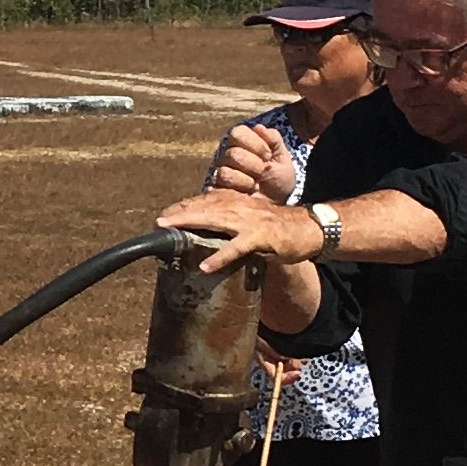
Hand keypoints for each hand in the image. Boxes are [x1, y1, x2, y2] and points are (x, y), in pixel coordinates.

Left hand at [154, 188, 317, 276]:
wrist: (307, 227)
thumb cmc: (276, 225)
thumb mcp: (249, 216)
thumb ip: (229, 217)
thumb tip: (205, 222)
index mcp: (236, 201)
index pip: (204, 200)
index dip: (183, 207)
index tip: (164, 216)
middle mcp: (239, 206)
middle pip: (203, 207)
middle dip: (179, 214)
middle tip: (158, 222)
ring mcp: (249, 221)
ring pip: (214, 220)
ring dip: (190, 224)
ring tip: (169, 231)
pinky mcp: (260, 238)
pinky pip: (236, 248)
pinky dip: (220, 257)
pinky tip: (205, 266)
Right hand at [205, 121, 301, 202]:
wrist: (277, 203)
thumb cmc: (278, 178)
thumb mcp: (282, 158)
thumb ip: (274, 139)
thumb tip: (259, 128)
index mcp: (242, 142)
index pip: (238, 132)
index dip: (255, 144)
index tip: (269, 156)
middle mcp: (227, 154)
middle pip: (233, 153)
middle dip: (255, 165)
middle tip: (263, 172)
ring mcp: (220, 171)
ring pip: (225, 170)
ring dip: (247, 179)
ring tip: (255, 184)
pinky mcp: (216, 188)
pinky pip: (221, 184)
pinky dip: (240, 188)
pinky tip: (247, 192)